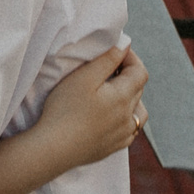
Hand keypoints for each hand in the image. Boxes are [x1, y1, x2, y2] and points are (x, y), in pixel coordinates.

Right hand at [31, 45, 149, 166]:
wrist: (54, 148)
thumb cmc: (65, 109)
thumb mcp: (83, 78)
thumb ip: (106, 60)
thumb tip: (124, 46)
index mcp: (123, 97)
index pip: (140, 72)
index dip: (131, 57)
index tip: (116, 51)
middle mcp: (129, 117)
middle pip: (138, 90)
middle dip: (128, 74)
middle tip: (108, 67)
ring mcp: (123, 134)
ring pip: (139, 112)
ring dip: (131, 98)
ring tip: (114, 93)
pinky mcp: (114, 147)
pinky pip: (130, 130)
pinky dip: (126, 119)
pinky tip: (111, 117)